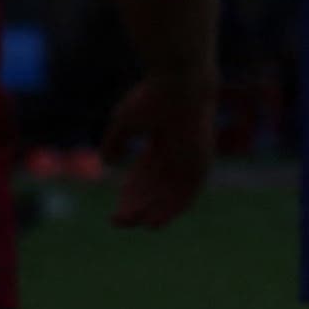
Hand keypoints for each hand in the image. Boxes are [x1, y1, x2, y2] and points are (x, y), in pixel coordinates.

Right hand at [103, 74, 209, 229]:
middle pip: (155, 190)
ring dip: (153, 211)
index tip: (114, 212)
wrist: (179, 84)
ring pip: (171, 194)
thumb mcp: (125, 122)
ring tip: (134, 225)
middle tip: (118, 221)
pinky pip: (190, 192)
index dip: (128, 196)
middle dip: (137, 207)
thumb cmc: (152, 98)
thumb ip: (115, 142)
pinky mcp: (201, 161)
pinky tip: (156, 222)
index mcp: (160, 142)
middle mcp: (176, 153)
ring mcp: (189, 158)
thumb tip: (107, 162)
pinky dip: (174, 208)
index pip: (143, 178)